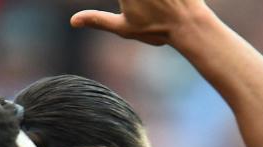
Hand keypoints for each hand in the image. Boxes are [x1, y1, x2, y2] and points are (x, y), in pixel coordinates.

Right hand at [70, 0, 211, 45]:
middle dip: (137, 1)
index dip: (125, 1)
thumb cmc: (157, 29)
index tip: (127, 5)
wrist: (189, 25)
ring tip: (151, 5)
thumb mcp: (124, 27)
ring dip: (148, 1)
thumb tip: (73, 21)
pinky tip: (164, 2)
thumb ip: (97, 20)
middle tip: (140, 5)